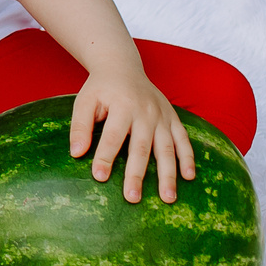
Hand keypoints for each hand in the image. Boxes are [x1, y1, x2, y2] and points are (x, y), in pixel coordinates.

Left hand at [70, 69, 194, 202]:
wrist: (122, 67)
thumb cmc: (101, 88)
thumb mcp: (85, 101)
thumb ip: (80, 126)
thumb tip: (76, 153)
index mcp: (122, 105)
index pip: (113, 136)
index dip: (105, 156)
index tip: (99, 177)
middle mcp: (145, 111)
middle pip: (141, 147)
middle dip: (137, 174)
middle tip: (132, 198)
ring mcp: (162, 116)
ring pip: (166, 148)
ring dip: (168, 174)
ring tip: (167, 198)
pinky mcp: (173, 118)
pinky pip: (183, 139)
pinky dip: (187, 157)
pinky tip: (189, 177)